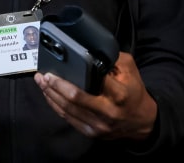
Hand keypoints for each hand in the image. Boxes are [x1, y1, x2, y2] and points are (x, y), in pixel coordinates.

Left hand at [34, 52, 156, 140]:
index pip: (96, 81)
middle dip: (56, 85)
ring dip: (51, 95)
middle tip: (44, 75)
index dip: (77, 73)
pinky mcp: (91, 133)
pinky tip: (48, 96)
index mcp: (119, 94)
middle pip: (75, 98)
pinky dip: (56, 106)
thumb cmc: (133, 91)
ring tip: (41, 82)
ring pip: (68, 110)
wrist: (142, 121)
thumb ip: (112, 58)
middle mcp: (108, 111)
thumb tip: (91, 49)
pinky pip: (69, 119)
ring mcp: (98, 125)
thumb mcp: (130, 69)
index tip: (62, 64)